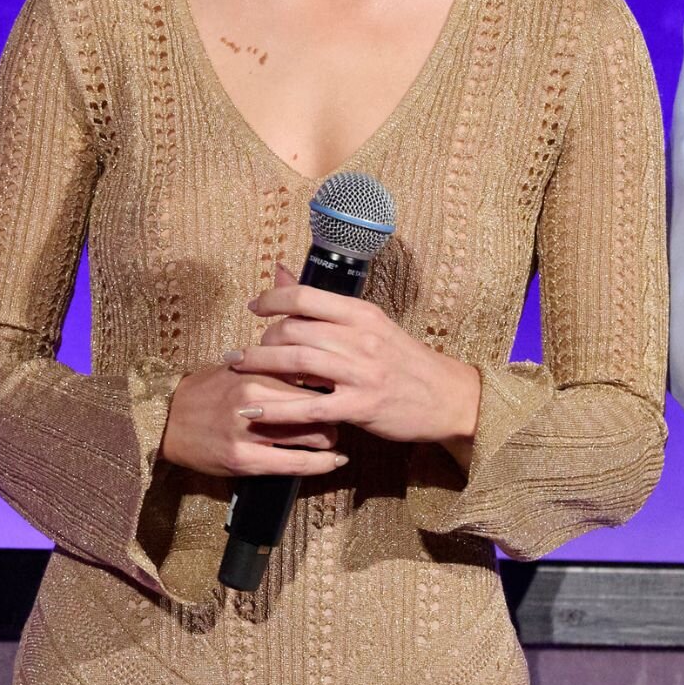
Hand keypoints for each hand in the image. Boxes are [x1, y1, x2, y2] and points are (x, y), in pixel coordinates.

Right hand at [159, 362, 343, 478]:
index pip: (313, 374)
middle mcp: (256, 400)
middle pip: (319, 404)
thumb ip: (276, 366)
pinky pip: (296, 464)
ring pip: (313, 435)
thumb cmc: (208, 392)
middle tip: (341, 414)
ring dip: (330, 438)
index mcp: (257, 371)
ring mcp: (250, 432)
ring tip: (334, 439)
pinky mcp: (244, 460)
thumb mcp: (241, 368)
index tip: (343, 385)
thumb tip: (318, 365)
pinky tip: (334, 461)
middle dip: (335, 411)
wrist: (166, 420)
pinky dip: (322, 464)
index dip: (332, 382)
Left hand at [227, 266, 482, 462]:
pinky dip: (276, 410)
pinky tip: (253, 413)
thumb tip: (281, 271)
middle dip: (261, 339)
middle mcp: (361, 338)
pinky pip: (308, 407)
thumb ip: (325, 305)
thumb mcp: (371, 325)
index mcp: (363, 314)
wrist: (446, 396)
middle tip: (245, 351)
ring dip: (258, 366)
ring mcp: (361, 372)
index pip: (306, 297)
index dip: (272, 300)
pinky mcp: (360, 406)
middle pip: (294, 330)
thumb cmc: (404, 361)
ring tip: (236, 370)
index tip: (254, 308)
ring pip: (296, 362)